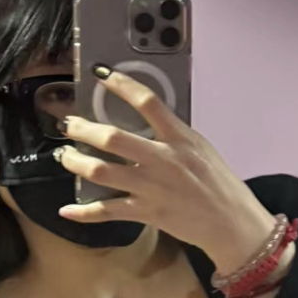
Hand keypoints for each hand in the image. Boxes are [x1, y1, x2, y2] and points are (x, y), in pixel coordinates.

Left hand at [54, 69, 277, 274]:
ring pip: (102, 172)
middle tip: (69, 124)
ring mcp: (152, 187)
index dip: (122, 85)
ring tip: (66, 157)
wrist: (231, 223)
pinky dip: (84, 212)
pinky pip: (107, 211)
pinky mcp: (146, 212)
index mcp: (180, 139)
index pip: (148, 103)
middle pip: (114, 138)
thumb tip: (147, 122)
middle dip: (84, 129)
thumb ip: (174, 135)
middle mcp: (163, 160)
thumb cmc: (219, 184)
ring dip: (76, 163)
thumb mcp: (201, 149)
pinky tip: (67, 210)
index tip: (102, 75)